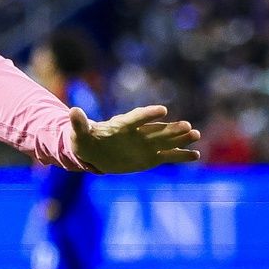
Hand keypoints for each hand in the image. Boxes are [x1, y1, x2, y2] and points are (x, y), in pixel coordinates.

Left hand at [69, 105, 199, 173]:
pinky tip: (195, 155)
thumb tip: (72, 111)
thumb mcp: (78, 133)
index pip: (137, 118)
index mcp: (121, 125)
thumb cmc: (84, 139)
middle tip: (188, 126)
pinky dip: (180, 155)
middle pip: (156, 129)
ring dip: (180, 138)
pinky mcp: (149, 157)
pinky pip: (167, 156)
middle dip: (171, 129)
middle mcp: (137, 133)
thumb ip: (78, 123)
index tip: (162, 111)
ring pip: (165, 140)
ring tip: (196, 135)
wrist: (92, 152)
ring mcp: (145, 145)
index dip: (149, 114)